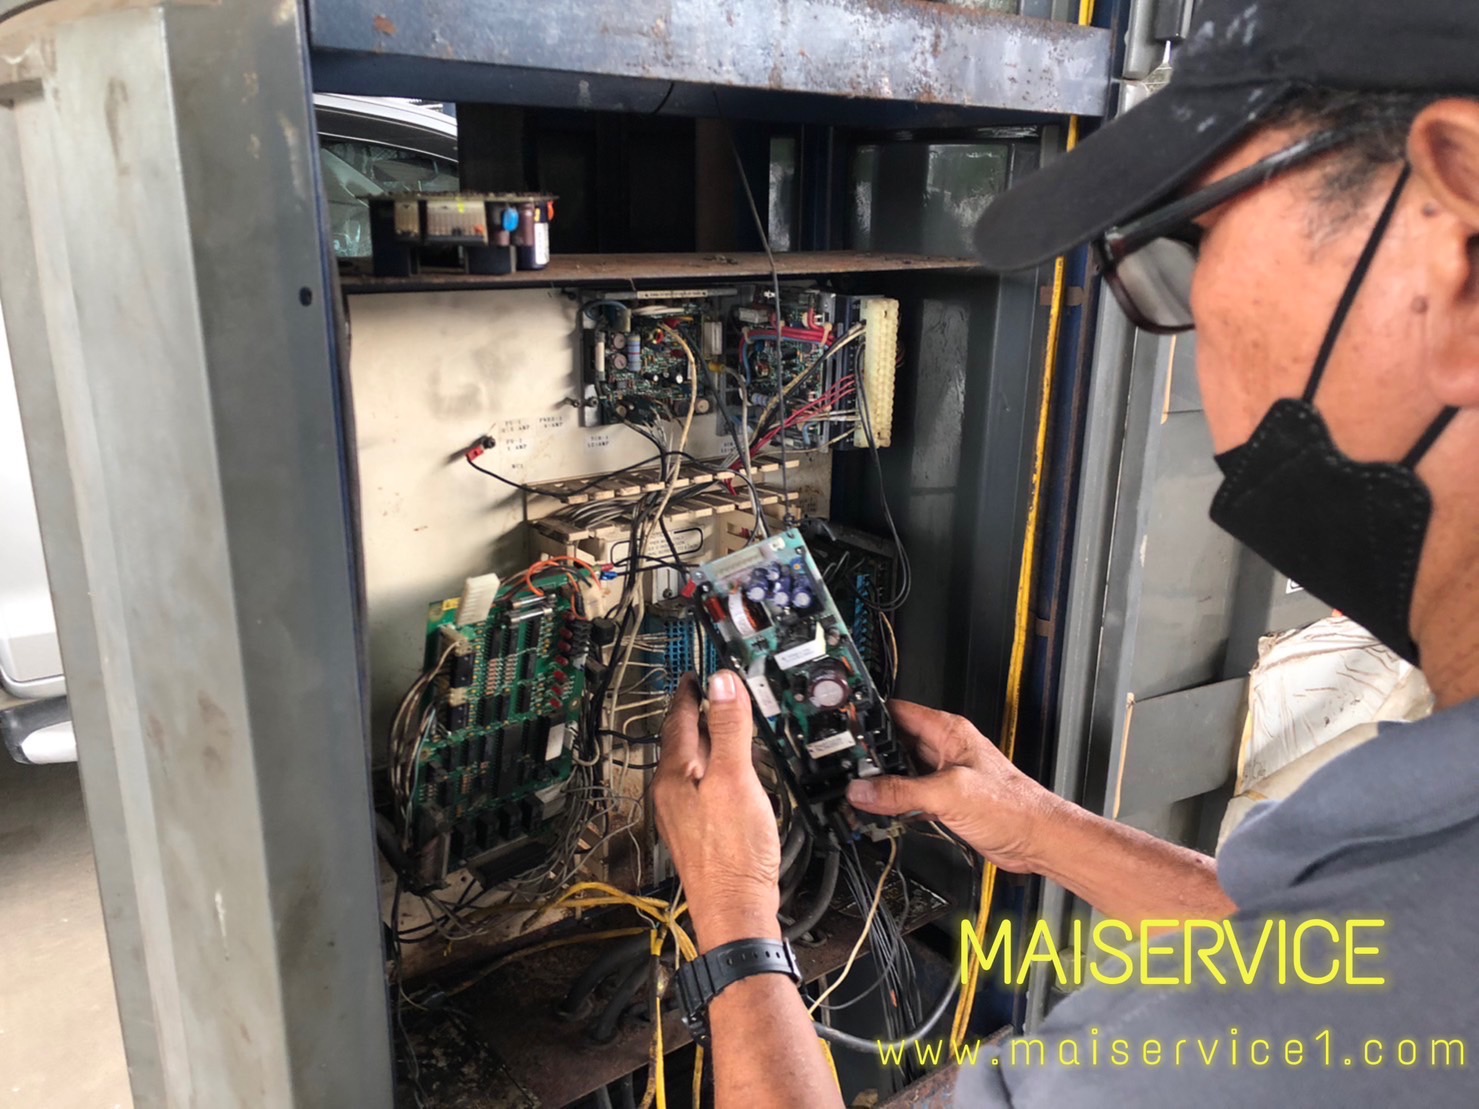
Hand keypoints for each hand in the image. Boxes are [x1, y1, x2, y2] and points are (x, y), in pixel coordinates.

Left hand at [653, 671, 781, 951]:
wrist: (736, 912)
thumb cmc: (731, 854)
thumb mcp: (734, 779)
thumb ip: (729, 730)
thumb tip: (723, 685)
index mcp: (674, 776)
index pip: (678, 720)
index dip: (689, 693)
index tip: (695, 674)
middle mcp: (672, 794)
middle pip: (683, 742)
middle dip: (698, 715)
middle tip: (712, 694)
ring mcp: (684, 815)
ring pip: (694, 766)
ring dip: (709, 743)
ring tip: (725, 728)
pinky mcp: (700, 833)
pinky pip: (704, 787)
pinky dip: (718, 770)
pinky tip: (735, 777)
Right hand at [845, 701, 1061, 872]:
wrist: (1036, 838)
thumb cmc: (1013, 806)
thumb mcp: (949, 793)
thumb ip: (902, 791)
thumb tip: (864, 790)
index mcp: (948, 732)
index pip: (897, 712)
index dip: (869, 717)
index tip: (844, 726)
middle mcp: (945, 749)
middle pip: (894, 743)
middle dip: (870, 755)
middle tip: (845, 767)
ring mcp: (944, 774)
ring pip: (901, 771)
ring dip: (881, 782)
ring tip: (857, 791)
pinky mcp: (945, 800)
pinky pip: (910, 795)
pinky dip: (894, 802)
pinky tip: (881, 811)